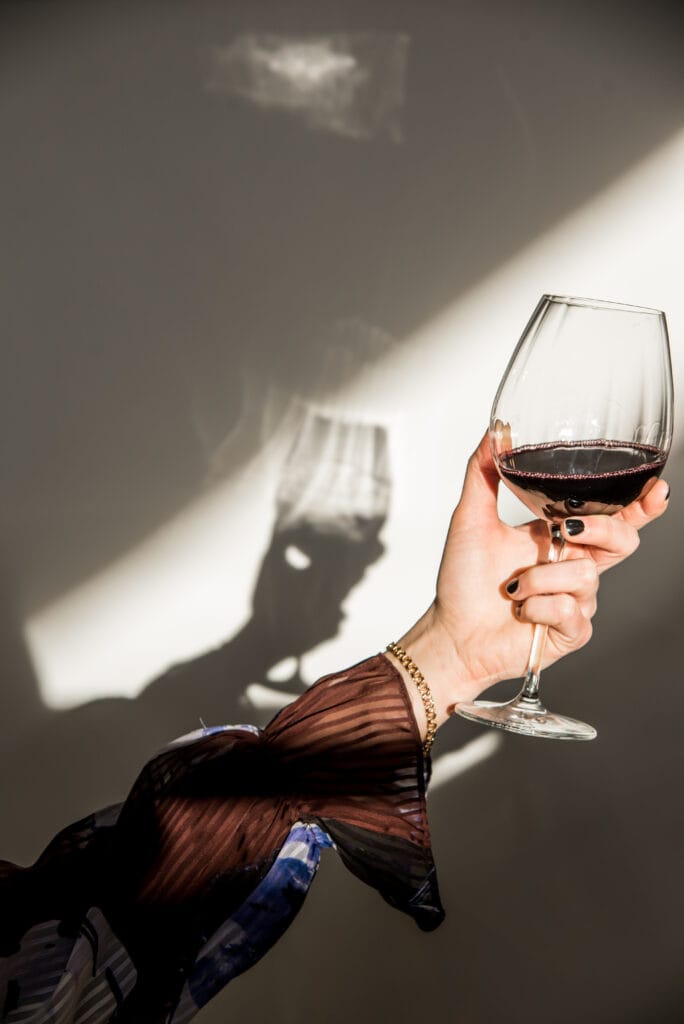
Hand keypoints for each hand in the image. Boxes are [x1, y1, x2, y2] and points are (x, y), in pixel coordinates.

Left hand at [394, 433, 668, 727]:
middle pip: (623, 540)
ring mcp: (577, 600)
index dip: (642, 505)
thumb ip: (482, 473)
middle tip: (567, 528)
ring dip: (539, 578)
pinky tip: (522, 611)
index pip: (613, 517)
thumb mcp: (470, 518)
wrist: (451, 632)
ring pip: (586, 574)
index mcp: (560, 537)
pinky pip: (572, 609)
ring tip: (512, 587)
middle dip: (602, 527)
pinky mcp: (572, 632)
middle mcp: (574, 565)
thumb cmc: (462, 582)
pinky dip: (539, 606)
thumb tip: (494, 432)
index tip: (658, 488)